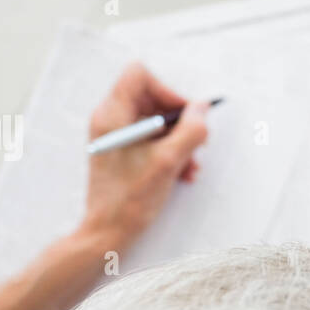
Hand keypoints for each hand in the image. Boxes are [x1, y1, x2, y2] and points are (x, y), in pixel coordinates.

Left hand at [78, 63, 208, 252]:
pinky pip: (152, 141)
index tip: (186, 115)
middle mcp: (111, 121)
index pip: (140, 76)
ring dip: (179, 140)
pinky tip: (182, 173)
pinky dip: (170, 152)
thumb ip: (190, 131)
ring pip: (156, 122)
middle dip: (179, 121)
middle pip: (152, 99)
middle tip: (195, 141)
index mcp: (112, 115)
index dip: (168, 91)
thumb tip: (203, 109)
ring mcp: (116, 137)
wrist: (107, 233)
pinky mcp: (123, 153)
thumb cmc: (129, 200)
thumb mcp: (168, 162)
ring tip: (190, 165)